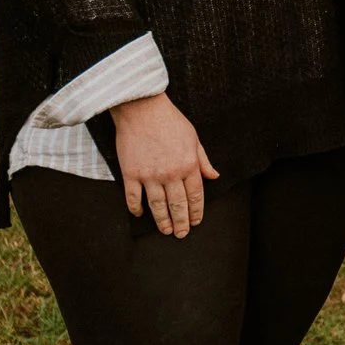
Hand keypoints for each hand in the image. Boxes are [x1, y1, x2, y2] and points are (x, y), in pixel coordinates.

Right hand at [111, 92, 217, 238]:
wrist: (142, 109)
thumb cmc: (170, 121)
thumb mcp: (193, 138)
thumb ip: (203, 160)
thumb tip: (214, 176)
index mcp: (189, 164)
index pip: (195, 195)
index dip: (196, 211)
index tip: (196, 222)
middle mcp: (171, 173)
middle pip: (178, 205)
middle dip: (181, 222)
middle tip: (181, 234)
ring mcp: (150, 175)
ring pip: (157, 205)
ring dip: (162, 220)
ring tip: (166, 230)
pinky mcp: (131, 173)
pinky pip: (133, 198)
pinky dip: (136, 209)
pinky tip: (140, 214)